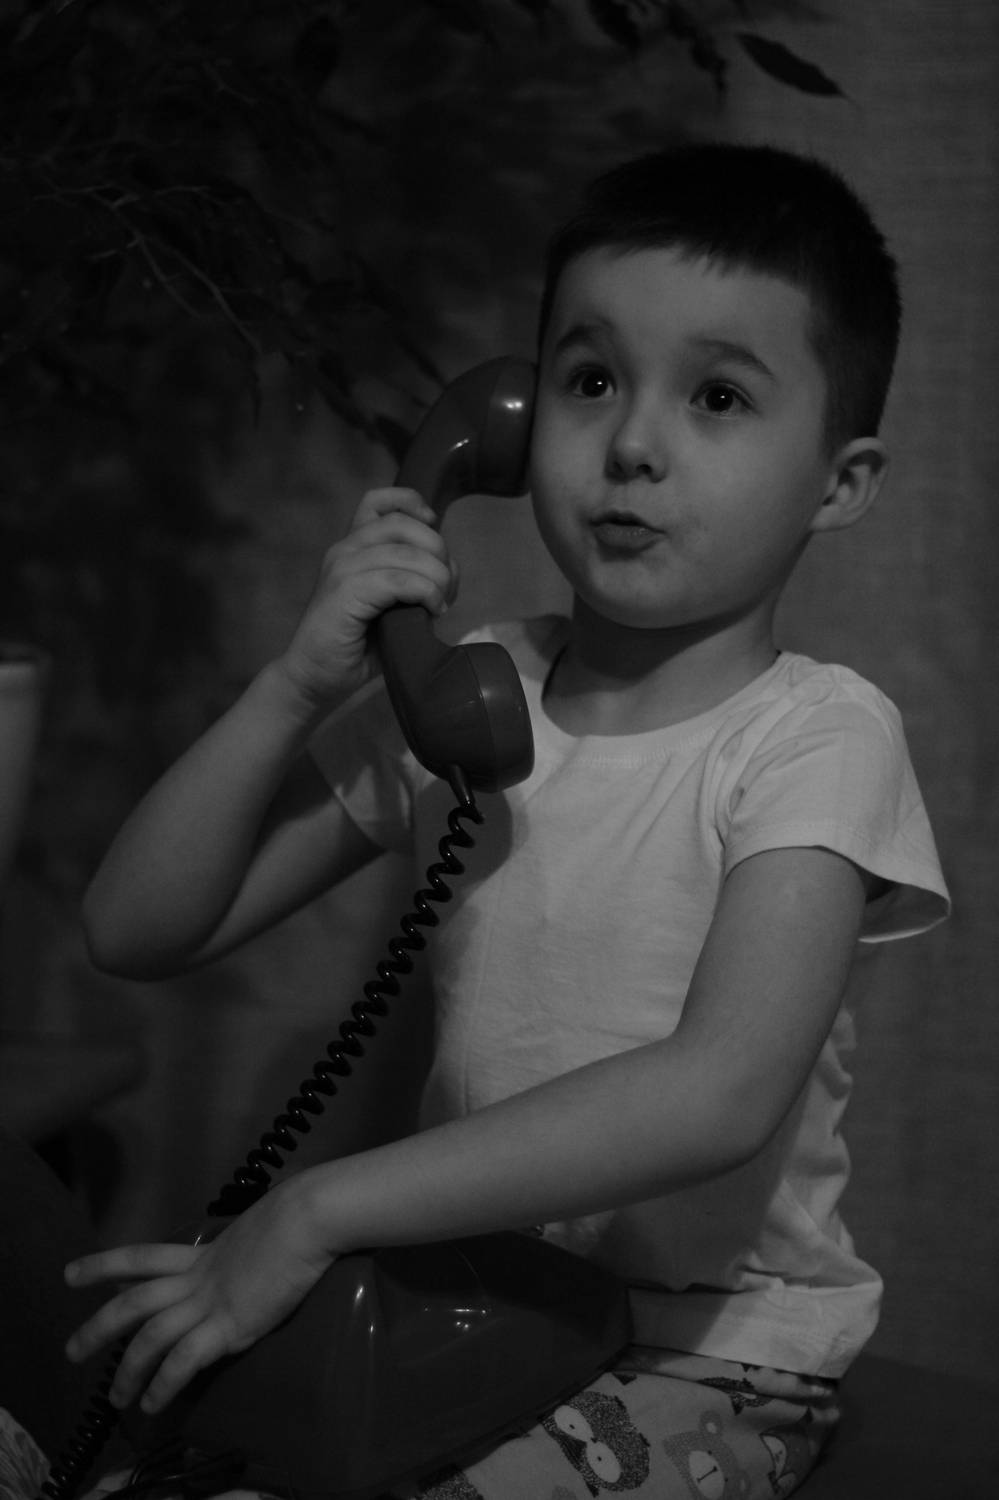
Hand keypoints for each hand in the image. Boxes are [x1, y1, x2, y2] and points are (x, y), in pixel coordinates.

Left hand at [64, 1179, 334, 1414]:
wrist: (309, 1219)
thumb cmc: (294, 1218)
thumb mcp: (251, 1233)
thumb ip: (233, 1252)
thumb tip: (233, 1256)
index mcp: (200, 1255)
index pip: (142, 1259)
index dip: (104, 1265)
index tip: (72, 1274)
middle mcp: (196, 1278)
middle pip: (133, 1302)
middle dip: (98, 1327)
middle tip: (72, 1351)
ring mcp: (210, 1301)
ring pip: (151, 1336)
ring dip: (127, 1370)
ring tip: (115, 1399)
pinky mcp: (230, 1324)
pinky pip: (185, 1360)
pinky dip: (164, 1384)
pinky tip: (154, 1404)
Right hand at [277, 486, 457, 710]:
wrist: (314, 679)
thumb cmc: (354, 648)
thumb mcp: (390, 606)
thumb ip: (411, 581)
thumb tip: (448, 573)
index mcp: (353, 547)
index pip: (379, 501)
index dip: (411, 503)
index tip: (433, 527)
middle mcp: (345, 549)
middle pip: (404, 524)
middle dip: (438, 552)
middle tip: (446, 588)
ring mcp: (342, 568)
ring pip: (407, 553)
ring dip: (436, 577)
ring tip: (440, 605)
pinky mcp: (345, 592)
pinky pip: (399, 579)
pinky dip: (425, 592)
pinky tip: (432, 611)